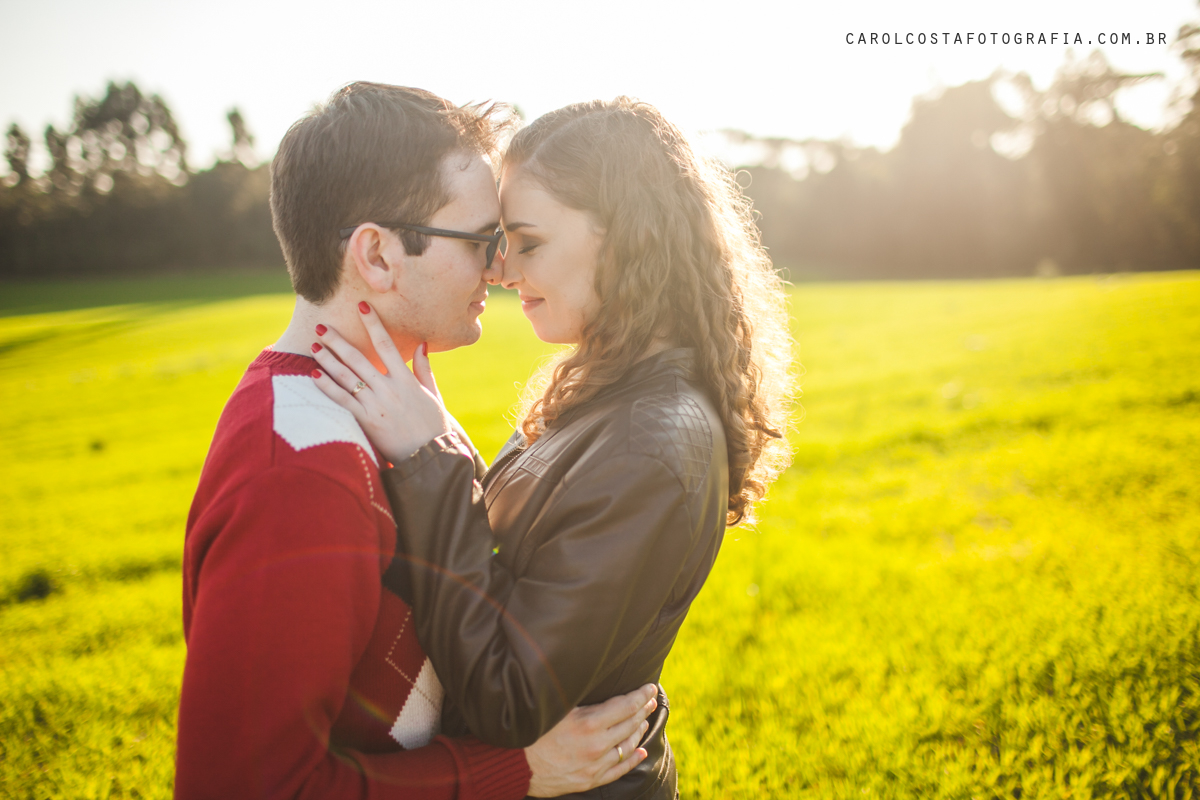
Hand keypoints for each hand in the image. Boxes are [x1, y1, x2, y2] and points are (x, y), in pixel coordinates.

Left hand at [309, 302, 450, 463]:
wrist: (430, 456)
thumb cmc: (433, 426)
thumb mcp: (432, 394)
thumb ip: (424, 368)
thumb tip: (421, 343)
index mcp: (406, 380)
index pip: (386, 344)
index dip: (373, 324)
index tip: (362, 306)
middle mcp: (389, 389)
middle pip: (359, 359)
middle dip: (338, 341)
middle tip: (322, 326)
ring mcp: (376, 405)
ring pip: (347, 377)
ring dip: (328, 360)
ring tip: (314, 346)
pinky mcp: (366, 422)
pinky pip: (342, 400)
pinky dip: (327, 386)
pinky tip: (314, 374)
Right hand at [525, 684, 657, 797]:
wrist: (514, 765)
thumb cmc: (531, 731)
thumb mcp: (556, 707)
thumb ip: (580, 697)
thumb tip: (594, 676)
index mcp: (589, 723)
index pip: (626, 706)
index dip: (641, 696)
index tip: (650, 688)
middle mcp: (596, 745)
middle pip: (630, 724)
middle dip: (643, 710)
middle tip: (651, 700)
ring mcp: (595, 765)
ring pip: (627, 746)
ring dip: (638, 731)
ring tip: (644, 720)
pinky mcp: (590, 780)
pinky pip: (619, 770)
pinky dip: (633, 759)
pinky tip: (641, 751)